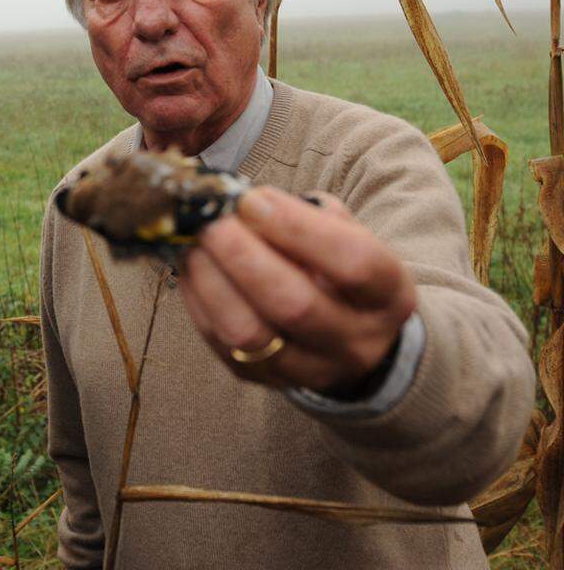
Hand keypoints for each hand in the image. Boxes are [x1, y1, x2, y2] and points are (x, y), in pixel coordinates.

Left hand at [177, 187, 415, 393]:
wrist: (352, 339)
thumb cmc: (340, 271)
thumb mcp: (350, 238)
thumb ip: (310, 217)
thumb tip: (247, 201)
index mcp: (388, 295)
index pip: (353, 263)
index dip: (298, 228)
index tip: (253, 198)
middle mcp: (356, 341)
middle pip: (294, 305)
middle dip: (243, 256)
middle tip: (211, 221)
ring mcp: (309, 370)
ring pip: (249, 334)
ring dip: (211, 281)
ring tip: (192, 242)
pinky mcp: (265, 381)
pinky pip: (222, 344)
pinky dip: (198, 301)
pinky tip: (189, 266)